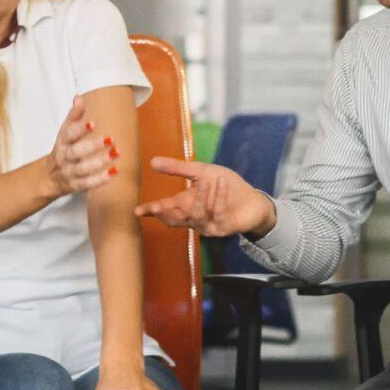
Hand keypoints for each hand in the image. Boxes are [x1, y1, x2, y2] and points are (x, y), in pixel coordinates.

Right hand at [44, 98, 115, 198]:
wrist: (47, 177)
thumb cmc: (62, 150)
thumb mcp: (64, 132)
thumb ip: (73, 116)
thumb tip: (79, 98)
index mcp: (61, 142)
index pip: (68, 134)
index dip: (80, 129)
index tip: (94, 123)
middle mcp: (63, 158)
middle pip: (76, 152)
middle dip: (93, 146)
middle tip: (111, 138)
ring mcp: (68, 173)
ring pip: (82, 169)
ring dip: (100, 162)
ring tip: (117, 153)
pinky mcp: (74, 186)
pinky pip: (87, 184)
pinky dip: (100, 179)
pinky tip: (114, 171)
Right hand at [134, 156, 276, 238]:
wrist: (252, 199)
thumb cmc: (226, 186)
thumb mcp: (201, 172)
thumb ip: (179, 169)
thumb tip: (153, 162)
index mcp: (186, 205)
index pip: (165, 209)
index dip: (151, 210)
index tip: (137, 210)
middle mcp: (194, 218)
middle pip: (175, 218)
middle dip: (167, 212)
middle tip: (159, 206)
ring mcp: (207, 225)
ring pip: (196, 215)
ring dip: (200, 198)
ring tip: (206, 182)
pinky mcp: (223, 228)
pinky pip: (217, 213)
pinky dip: (218, 197)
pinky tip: (220, 183)